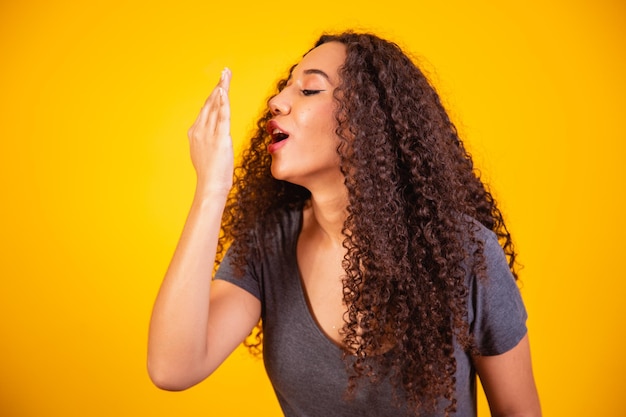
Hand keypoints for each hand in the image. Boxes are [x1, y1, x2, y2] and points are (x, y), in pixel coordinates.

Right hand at [187, 68, 232, 195]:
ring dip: (222, 88)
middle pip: (210, 103)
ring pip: (215, 106)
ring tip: (226, 75)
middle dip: (218, 86)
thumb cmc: (211, 175)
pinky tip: (223, 90)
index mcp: (195, 133)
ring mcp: (208, 134)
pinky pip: (221, 116)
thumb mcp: (206, 153)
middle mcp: (199, 130)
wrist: (210, 186)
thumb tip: (215, 135)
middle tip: (225, 72)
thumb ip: (208, 141)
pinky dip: (222, 102)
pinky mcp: (219, 138)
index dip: (213, 95)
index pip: (206, 109)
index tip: (220, 84)